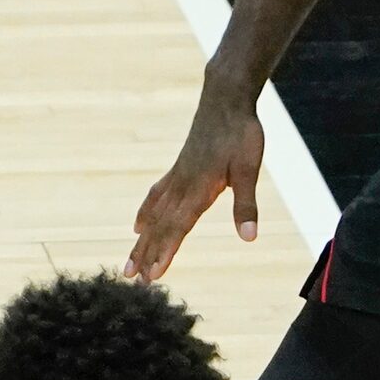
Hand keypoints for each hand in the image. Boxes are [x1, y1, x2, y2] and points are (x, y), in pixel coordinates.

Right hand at [127, 83, 264, 282]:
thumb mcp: (250, 168)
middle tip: (133, 279)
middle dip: (146, 254)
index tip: (154, 275)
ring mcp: (177, 178)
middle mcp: (182, 187)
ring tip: (129, 264)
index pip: (178, 228)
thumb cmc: (240, 134)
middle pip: (160, 227)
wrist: (225, 100)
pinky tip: (138, 226)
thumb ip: (246, 204)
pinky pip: (156, 197)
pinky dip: (145, 214)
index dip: (166, 252)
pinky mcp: (178, 170)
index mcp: (198, 190)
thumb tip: (249, 237)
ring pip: (154, 216)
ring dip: (141, 242)